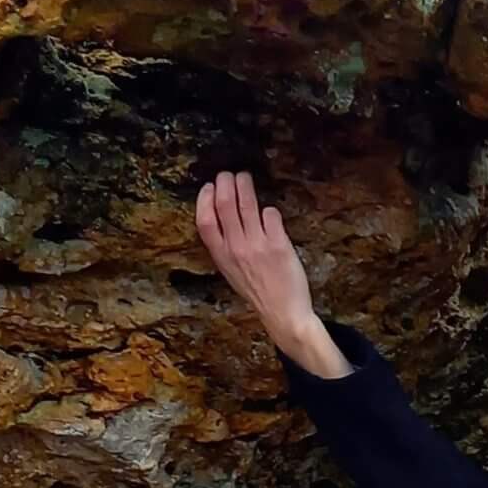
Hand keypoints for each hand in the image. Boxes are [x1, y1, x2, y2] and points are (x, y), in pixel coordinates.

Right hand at [195, 169, 338, 366]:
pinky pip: (271, 215)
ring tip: (245, 178)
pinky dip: (269, 210)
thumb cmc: (257, 292)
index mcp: (221, 256)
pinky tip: (269, 212)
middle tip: (229, 174)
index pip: (204, 220)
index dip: (204, 199)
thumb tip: (222, 217)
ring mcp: (257, 245)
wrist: (283, 314)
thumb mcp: (231, 272)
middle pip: (225, 205)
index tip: (209, 187)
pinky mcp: (279, 245)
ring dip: (245, 186)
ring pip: (247, 205)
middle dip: (225, 183)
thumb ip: (225, 247)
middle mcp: (236, 248)